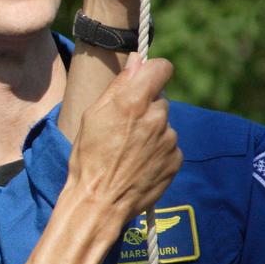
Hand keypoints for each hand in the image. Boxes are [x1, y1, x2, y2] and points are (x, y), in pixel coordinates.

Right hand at [65, 55, 181, 229]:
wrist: (99, 202)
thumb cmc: (89, 157)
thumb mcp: (93, 115)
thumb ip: (120, 85)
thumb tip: (137, 61)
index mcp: (133, 101)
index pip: (162, 68)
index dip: (153, 71)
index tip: (146, 79)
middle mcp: (156, 117)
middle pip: (159, 100)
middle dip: (146, 108)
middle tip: (124, 128)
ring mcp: (169, 140)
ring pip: (164, 124)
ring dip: (152, 132)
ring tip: (129, 151)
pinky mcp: (175, 160)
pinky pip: (169, 146)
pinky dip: (158, 151)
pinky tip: (139, 163)